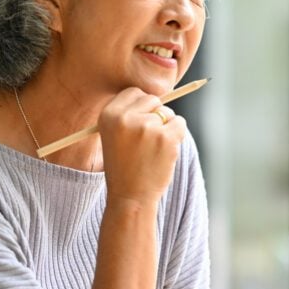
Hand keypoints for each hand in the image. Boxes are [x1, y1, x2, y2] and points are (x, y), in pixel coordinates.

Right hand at [98, 87, 185, 204]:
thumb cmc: (124, 166)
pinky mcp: (166, 137)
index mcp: (108, 115)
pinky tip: (164, 151)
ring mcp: (146, 127)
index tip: (140, 122)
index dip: (141, 106)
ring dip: (166, 127)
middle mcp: (125, 118)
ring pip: (167, 112)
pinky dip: (177, 135)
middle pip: (152, 99)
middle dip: (155, 115)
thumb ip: (128, 114)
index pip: (133, 92)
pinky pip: (180, 123)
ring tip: (153, 149)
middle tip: (148, 139)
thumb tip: (156, 95)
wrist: (130, 196)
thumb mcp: (113, 136)